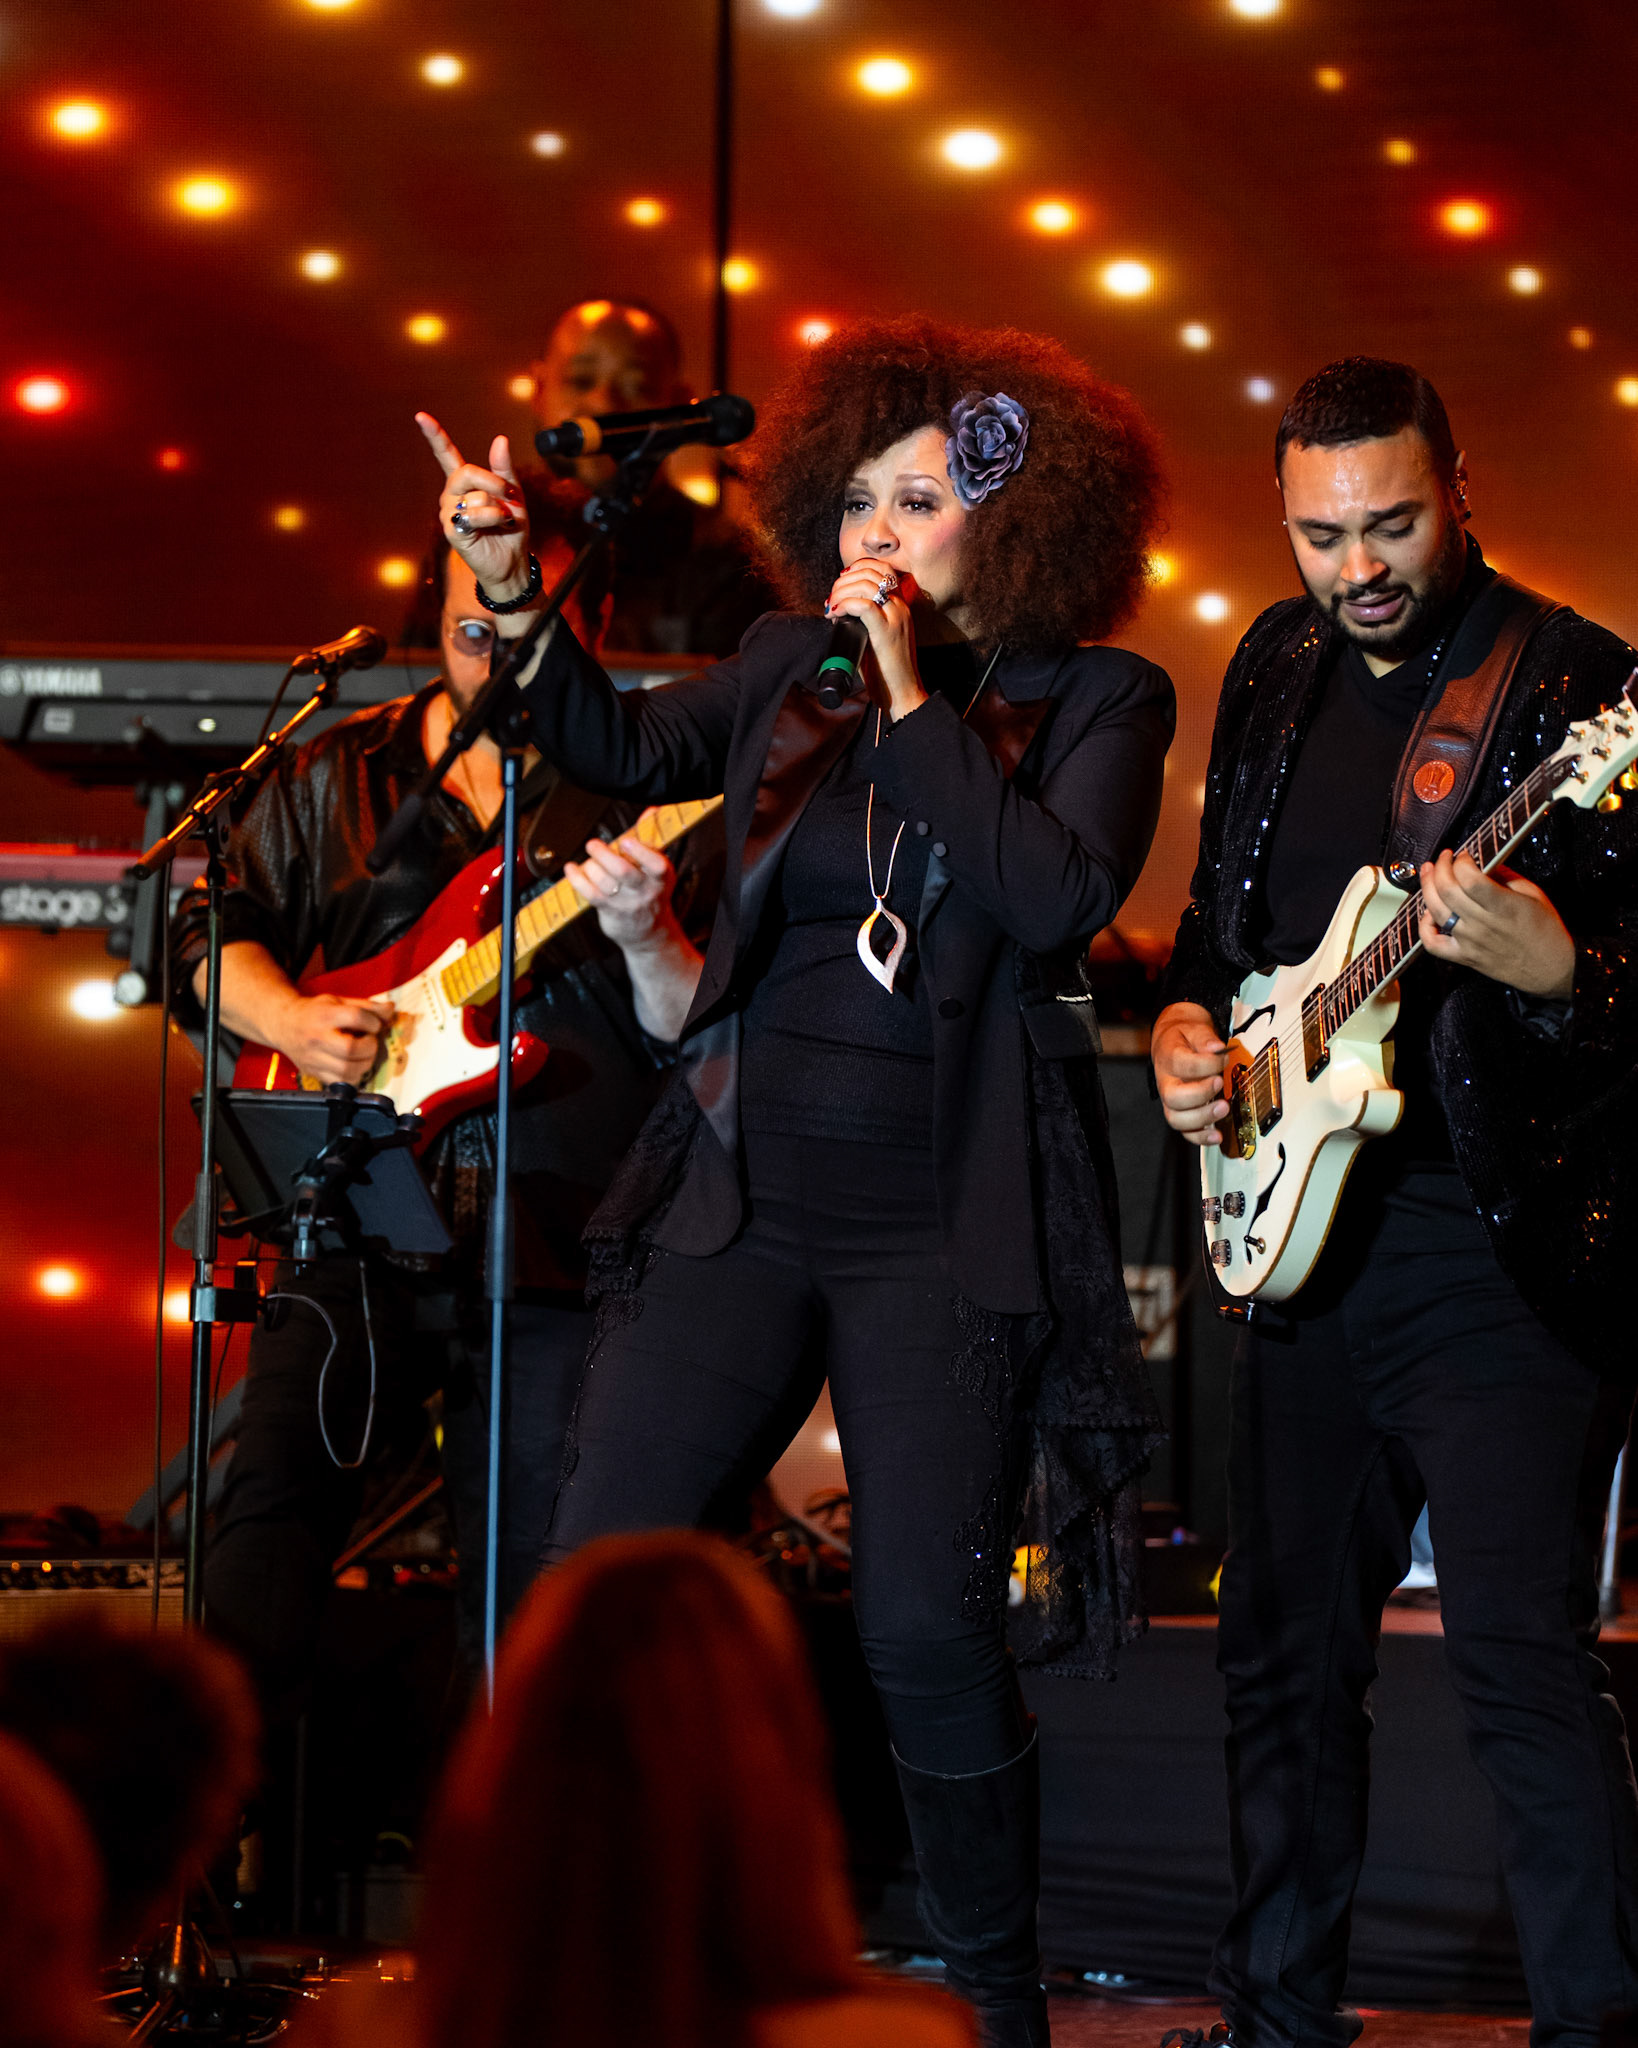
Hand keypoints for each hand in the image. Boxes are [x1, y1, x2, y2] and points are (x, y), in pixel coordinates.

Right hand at [267, 993, 394, 1086]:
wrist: (283, 1024)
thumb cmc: (314, 1012)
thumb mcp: (338, 1001)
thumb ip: (366, 1006)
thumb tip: (391, 1010)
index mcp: (324, 1015)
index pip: (356, 1017)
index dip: (373, 1022)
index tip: (374, 1025)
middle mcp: (317, 1038)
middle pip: (351, 1049)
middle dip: (370, 1047)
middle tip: (370, 1042)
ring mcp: (313, 1058)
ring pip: (347, 1070)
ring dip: (365, 1063)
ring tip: (364, 1054)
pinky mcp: (313, 1073)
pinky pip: (341, 1083)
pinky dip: (354, 1076)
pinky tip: (354, 1065)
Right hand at [416, 412, 532, 600]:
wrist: (513, 559)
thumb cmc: (511, 527)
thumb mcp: (513, 493)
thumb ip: (504, 468)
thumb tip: (499, 439)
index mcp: (464, 483)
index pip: (446, 455)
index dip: (435, 436)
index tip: (421, 416)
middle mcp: (452, 495)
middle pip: (467, 472)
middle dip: (495, 483)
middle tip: (509, 498)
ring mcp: (449, 512)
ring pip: (477, 496)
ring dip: (498, 508)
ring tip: (500, 521)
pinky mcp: (452, 530)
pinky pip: (474, 515)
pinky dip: (492, 519)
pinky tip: (494, 528)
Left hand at [564, 818, 680, 952]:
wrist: (650, 933)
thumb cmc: (650, 892)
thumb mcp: (657, 869)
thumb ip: (651, 839)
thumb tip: (651, 810)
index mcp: (662, 877)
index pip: (657, 865)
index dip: (640, 852)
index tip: (625, 841)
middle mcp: (646, 891)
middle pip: (623, 871)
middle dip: (603, 854)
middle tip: (593, 844)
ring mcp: (628, 904)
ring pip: (603, 881)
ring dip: (590, 866)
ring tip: (589, 860)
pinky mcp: (610, 913)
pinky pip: (590, 894)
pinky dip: (577, 879)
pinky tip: (571, 869)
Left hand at [825, 560, 925, 719]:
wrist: (902, 693)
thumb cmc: (886, 670)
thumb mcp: (877, 638)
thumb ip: (865, 621)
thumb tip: (840, 611)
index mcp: (900, 606)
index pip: (881, 569)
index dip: (857, 569)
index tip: (840, 584)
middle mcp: (900, 607)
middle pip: (871, 572)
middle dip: (844, 581)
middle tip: (831, 599)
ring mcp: (895, 618)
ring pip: (865, 585)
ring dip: (841, 591)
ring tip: (831, 607)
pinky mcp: (886, 632)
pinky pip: (862, 606)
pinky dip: (844, 605)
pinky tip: (835, 613)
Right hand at [1153, 1001, 1228, 1146]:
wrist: (1172, 1042)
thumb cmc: (1184, 1038)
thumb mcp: (1193, 1028)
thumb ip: (1204, 1037)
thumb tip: (1217, 1048)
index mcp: (1168, 1058)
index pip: (1181, 1064)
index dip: (1206, 1063)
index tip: (1224, 1057)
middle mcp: (1166, 1082)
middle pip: (1173, 1097)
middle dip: (1200, 1094)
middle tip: (1220, 1082)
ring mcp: (1171, 1101)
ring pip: (1177, 1118)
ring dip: (1202, 1118)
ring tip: (1224, 1108)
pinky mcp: (1180, 1112)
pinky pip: (1185, 1131)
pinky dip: (1200, 1137)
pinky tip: (1217, 1135)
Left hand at [1418, 851, 1575, 998]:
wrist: (1552, 969)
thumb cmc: (1546, 931)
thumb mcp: (1534, 894)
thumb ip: (1506, 876)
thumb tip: (1483, 862)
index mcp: (1504, 906)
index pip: (1470, 879)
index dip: (1461, 862)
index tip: (1464, 854)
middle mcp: (1483, 924)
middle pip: (1447, 891)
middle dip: (1441, 867)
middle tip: (1444, 858)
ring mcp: (1470, 942)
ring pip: (1435, 911)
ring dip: (1427, 888)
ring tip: (1429, 873)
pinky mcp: (1464, 957)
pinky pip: (1432, 944)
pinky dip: (1423, 927)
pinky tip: (1428, 913)